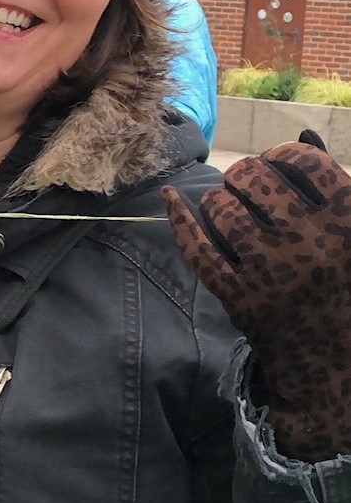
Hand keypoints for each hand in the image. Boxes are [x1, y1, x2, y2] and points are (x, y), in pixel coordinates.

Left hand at [163, 134, 350, 460]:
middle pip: (254, 180)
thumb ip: (333, 186)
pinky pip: (198, 249)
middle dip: (243, 175)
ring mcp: (271, 271)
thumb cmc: (345, 288)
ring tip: (226, 205)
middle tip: (244, 185)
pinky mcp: (240, 298)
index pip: (302, 162)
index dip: (280, 155)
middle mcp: (309, 242)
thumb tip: (301, 139)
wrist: (336, 363)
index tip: (274, 163)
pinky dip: (180, 220)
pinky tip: (170, 200)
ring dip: (217, 200)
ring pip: (222, 210)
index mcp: (347, 220)